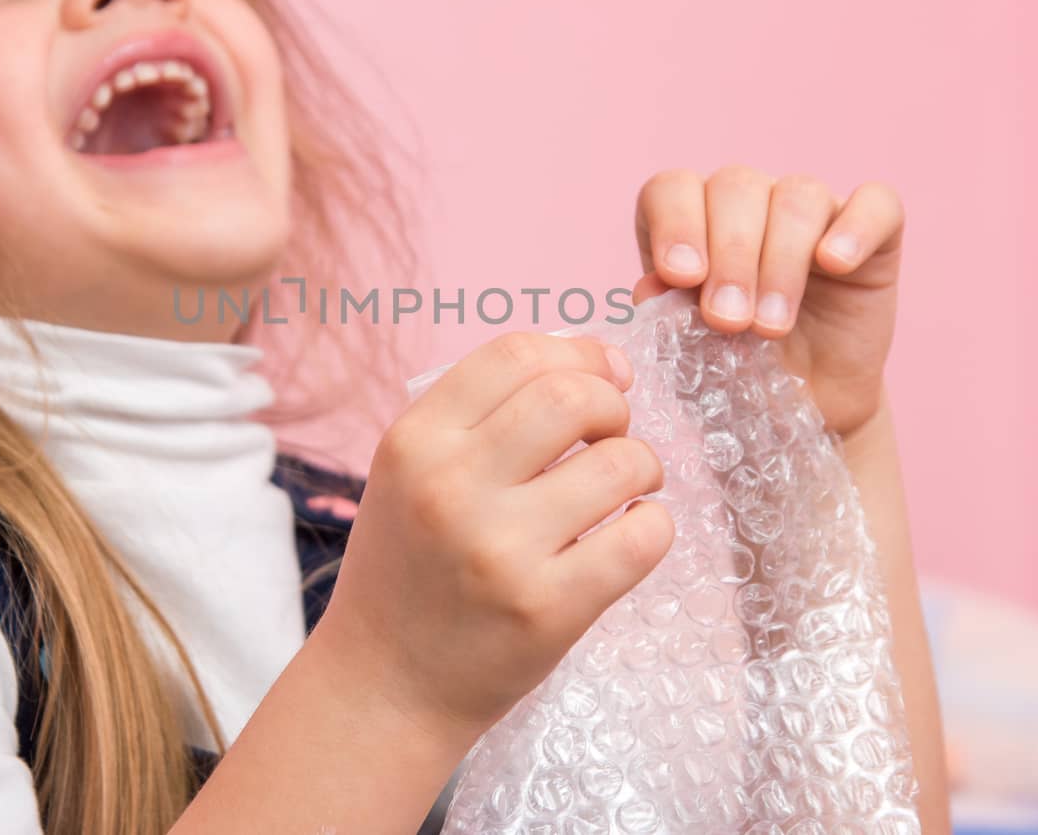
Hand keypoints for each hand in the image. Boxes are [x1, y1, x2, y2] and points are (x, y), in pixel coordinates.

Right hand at [320, 332, 674, 739]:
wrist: (384, 684)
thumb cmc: (409, 569)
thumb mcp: (409, 474)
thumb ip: (481, 416)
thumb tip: (601, 365)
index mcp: (414, 442)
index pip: (517, 353)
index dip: (579, 352)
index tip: (604, 375)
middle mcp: (451, 486)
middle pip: (573, 395)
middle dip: (613, 405)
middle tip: (608, 436)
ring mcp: (501, 549)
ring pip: (621, 462)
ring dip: (641, 465)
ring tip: (622, 490)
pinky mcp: (548, 608)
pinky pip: (641, 537)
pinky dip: (652, 525)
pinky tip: (629, 533)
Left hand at [633, 165, 904, 438]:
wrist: (807, 411)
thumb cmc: (737, 374)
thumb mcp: (691, 354)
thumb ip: (667, 316)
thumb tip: (649, 287)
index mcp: (692, 220)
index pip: (673, 189)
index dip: (675, 224)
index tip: (682, 277)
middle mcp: (749, 202)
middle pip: (735, 187)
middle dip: (729, 257)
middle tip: (728, 321)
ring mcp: (814, 210)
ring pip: (796, 196)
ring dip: (780, 262)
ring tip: (770, 327)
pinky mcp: (876, 232)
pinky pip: (875, 203)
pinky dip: (855, 228)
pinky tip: (835, 265)